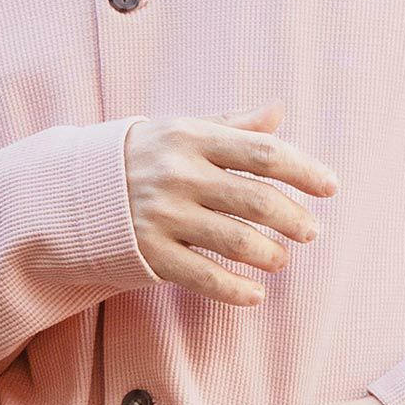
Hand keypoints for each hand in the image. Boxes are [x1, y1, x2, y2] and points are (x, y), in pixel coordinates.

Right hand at [124, 100, 339, 306]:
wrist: (73, 192)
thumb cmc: (143, 157)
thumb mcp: (182, 131)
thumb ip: (233, 126)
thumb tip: (279, 110)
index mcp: (191, 138)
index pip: (263, 153)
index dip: (304, 170)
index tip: (331, 187)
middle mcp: (179, 175)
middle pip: (257, 200)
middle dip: (294, 219)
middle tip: (311, 232)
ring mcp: (163, 215)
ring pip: (236, 241)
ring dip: (270, 255)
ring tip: (282, 259)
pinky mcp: (149, 253)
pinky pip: (204, 277)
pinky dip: (236, 290)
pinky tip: (255, 295)